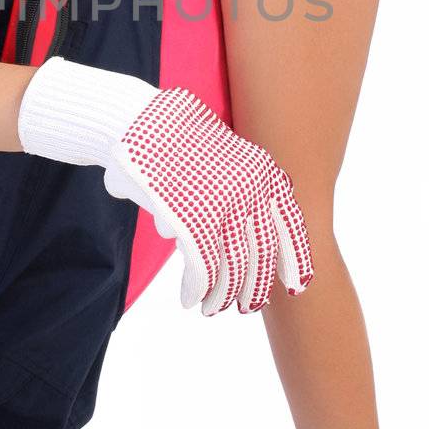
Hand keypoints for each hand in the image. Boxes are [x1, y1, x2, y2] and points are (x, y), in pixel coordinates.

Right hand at [16, 55, 313, 313]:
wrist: (133, 119)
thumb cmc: (172, 140)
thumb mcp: (219, 159)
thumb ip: (236, 196)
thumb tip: (241, 242)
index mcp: (261, 171)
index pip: (289, 223)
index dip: (295, 259)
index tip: (296, 287)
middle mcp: (248, 188)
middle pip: (261, 253)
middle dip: (256, 287)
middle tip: (249, 307)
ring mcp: (220, 204)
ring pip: (232, 267)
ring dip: (223, 296)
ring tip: (213, 308)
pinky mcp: (188, 219)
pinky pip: (201, 267)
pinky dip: (197, 289)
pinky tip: (190, 300)